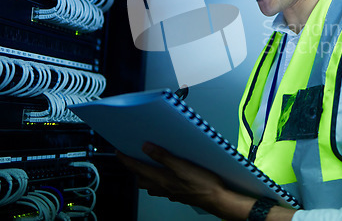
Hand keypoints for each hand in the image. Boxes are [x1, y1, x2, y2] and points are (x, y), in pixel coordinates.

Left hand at [117, 142, 296, 219]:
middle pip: (141, 179)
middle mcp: (163, 187)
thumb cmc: (203, 183)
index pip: (137, 168)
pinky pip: (162, 188)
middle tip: (132, 157)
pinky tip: (166, 176)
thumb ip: (163, 156)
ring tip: (146, 165)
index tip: (118, 152)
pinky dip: (158, 181)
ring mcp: (171, 192)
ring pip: (151, 185)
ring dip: (145, 176)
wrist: (218, 198)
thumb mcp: (182, 165)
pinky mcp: (179, 193)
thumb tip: (146, 147)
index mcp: (162, 179)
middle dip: (134, 169)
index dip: (126, 160)